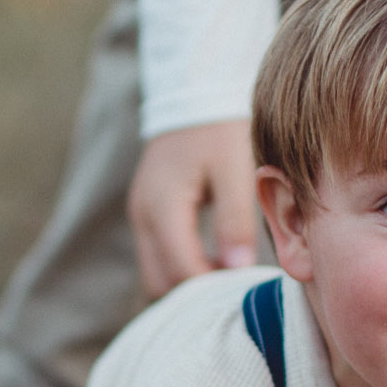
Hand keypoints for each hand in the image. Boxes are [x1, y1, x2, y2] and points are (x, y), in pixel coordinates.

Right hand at [126, 119, 258, 296]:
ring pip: (155, 274)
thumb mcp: (235, 171)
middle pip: (160, 282)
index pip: (181, 269)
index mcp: (163, 205)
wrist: (195, 94)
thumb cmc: (220, 130)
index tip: (246, 289)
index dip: (212, 288)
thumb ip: (235, 220)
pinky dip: (182, 267)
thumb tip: (238, 269)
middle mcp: (143, 215)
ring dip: (188, 282)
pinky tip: (216, 261)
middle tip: (238, 288)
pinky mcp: (147, 214)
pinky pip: (158, 257)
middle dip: (197, 292)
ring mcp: (140, 216)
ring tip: (229, 275)